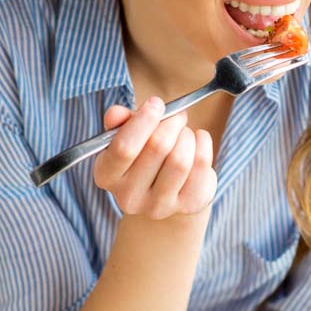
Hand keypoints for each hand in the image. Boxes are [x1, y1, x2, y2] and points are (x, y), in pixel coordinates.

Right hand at [93, 98, 216, 218]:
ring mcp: (159, 206)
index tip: (157, 104)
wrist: (167, 194)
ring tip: (185, 133)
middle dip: (171, 123)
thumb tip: (116, 113)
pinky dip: (203, 144)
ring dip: (187, 136)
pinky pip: (201, 166)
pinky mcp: (188, 206)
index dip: (144, 121)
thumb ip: (119, 123)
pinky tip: (198, 142)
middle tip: (177, 116)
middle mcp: (129, 197)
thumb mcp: (126, 137)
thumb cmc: (144, 157)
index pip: (124, 148)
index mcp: (107, 175)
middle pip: (157, 147)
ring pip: (180, 159)